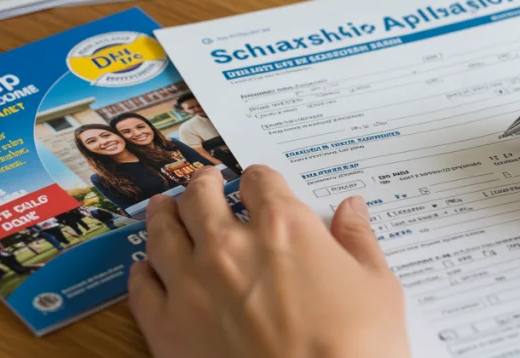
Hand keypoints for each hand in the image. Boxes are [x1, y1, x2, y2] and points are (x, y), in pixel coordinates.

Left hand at [128, 166, 409, 357]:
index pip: (260, 180)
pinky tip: (145, 266)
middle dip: (203, 185)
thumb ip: (358, 241)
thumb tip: (353, 210)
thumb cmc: (357, 346)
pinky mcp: (168, 327)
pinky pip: (142, 286)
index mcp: (284, 225)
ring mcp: (192, 284)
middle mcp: (230, 244)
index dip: (259, 178)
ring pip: (162, 232)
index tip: (259, 183)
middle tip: (204, 183)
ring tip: (162, 207)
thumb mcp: (377, 287)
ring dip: (163, 214)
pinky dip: (142, 270)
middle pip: (201, 197)